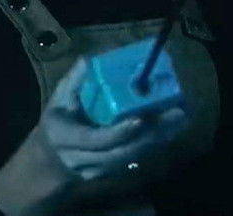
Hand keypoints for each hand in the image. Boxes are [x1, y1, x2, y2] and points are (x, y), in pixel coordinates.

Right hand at [39, 56, 189, 181]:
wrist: (53, 159)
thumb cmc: (58, 122)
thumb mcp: (58, 99)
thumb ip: (73, 81)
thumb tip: (87, 60)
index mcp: (66, 138)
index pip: (95, 140)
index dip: (118, 132)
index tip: (139, 118)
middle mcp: (83, 159)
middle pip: (122, 152)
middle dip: (150, 135)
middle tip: (175, 114)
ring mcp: (99, 170)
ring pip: (133, 157)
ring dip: (159, 138)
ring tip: (180, 117)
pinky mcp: (114, 172)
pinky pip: (137, 158)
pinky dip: (156, 142)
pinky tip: (173, 127)